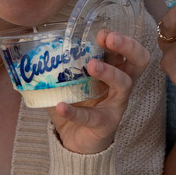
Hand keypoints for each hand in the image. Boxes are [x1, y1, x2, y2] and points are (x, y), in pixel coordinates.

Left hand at [49, 29, 149, 154]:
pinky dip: (75, 112)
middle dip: (127, 46)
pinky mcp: (105, 124)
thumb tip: (36, 51)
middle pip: (138, 61)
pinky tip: (61, 106)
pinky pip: (92, 117)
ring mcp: (116, 105)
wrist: (77, 141)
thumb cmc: (78, 106)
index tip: (103, 33)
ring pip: (124, 84)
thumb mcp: (70, 83)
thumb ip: (60, 67)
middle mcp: (121, 85)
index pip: (128, 50)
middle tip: (110, 39)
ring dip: (109, 72)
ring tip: (91, 65)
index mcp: (115, 71)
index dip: (122, 39)